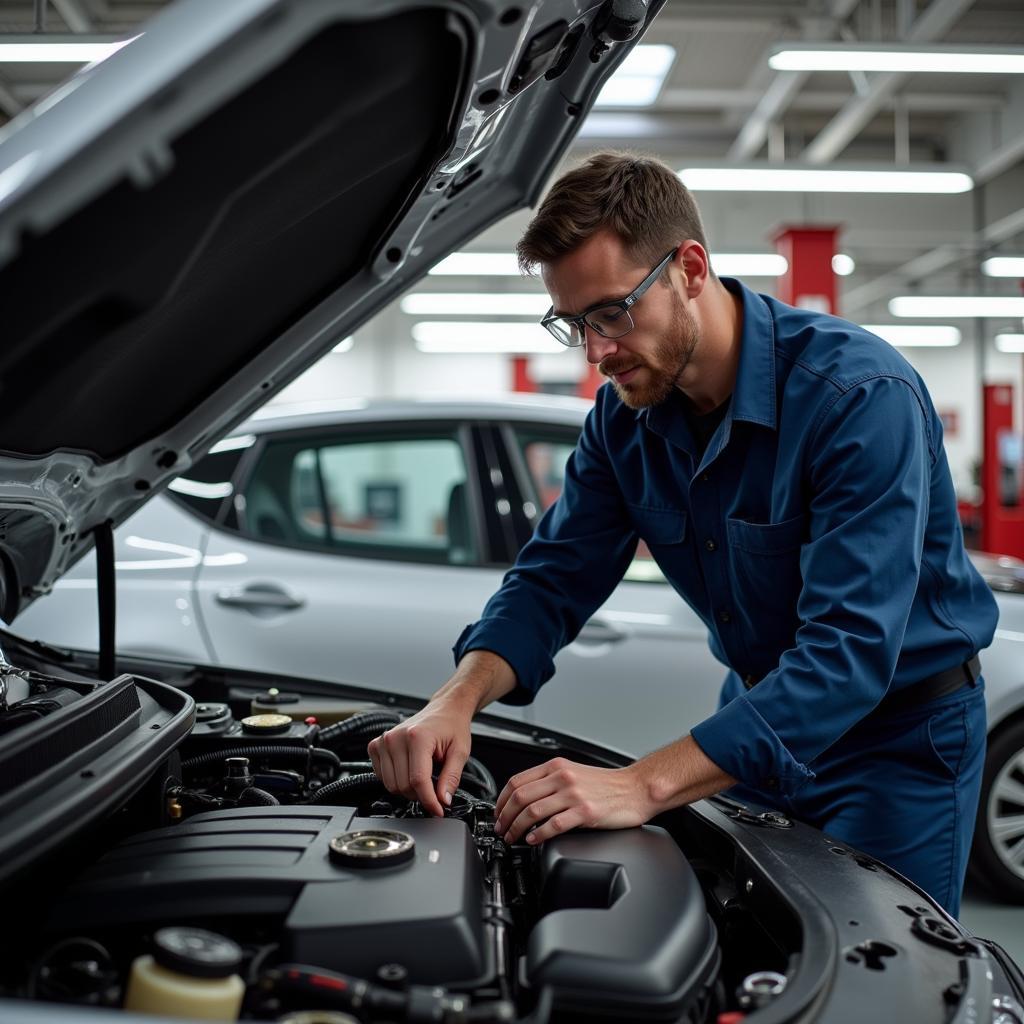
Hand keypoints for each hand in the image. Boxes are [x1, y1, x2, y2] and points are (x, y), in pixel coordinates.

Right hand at [367, 698, 471, 816]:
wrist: (444, 710)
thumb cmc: (452, 727)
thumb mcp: (460, 752)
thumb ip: (452, 777)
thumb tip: (443, 800)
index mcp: (417, 737)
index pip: (418, 780)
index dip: (429, 801)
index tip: (438, 810)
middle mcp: (396, 737)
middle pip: (403, 786)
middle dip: (420, 795)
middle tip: (435, 789)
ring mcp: (383, 741)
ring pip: (391, 785)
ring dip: (408, 790)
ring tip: (423, 777)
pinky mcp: (376, 745)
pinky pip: (381, 777)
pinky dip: (396, 781)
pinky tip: (408, 771)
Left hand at [493, 757, 650, 845]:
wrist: (635, 788)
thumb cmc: (606, 784)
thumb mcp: (573, 772)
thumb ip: (550, 781)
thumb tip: (524, 798)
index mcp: (556, 766)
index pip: (517, 781)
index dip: (502, 800)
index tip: (498, 814)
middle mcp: (563, 777)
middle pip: (521, 797)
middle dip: (505, 817)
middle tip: (501, 830)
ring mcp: (573, 794)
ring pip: (532, 812)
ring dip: (517, 828)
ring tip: (513, 838)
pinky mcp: (585, 812)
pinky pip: (554, 825)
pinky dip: (538, 835)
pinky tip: (533, 840)